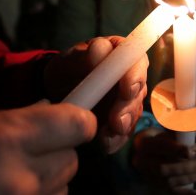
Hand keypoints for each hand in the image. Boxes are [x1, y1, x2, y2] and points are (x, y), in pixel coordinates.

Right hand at [0, 102, 95, 194]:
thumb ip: (11, 123)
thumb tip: (47, 116)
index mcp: (5, 138)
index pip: (78, 125)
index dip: (75, 121)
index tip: (68, 121)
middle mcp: (21, 177)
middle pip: (71, 160)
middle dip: (57, 152)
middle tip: (29, 152)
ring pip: (62, 189)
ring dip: (47, 182)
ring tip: (12, 179)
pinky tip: (5, 194)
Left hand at [44, 36, 147, 153]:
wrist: (57, 91)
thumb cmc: (68, 68)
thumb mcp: (71, 58)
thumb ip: (87, 53)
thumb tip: (100, 51)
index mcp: (122, 54)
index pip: (137, 61)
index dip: (136, 75)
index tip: (128, 88)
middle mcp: (130, 76)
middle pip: (139, 91)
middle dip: (129, 108)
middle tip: (116, 121)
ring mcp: (128, 99)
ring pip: (134, 113)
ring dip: (123, 126)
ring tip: (107, 136)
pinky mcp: (122, 119)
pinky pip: (124, 131)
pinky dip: (116, 140)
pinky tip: (106, 145)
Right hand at [132, 128, 195, 193]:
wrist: (144, 153)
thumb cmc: (160, 138)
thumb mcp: (166, 130)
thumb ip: (179, 131)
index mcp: (144, 144)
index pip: (159, 147)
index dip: (175, 149)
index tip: (191, 151)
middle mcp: (142, 162)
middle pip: (162, 168)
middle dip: (184, 167)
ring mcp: (149, 176)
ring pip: (168, 182)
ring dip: (189, 178)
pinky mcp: (156, 185)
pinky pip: (170, 192)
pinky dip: (184, 193)